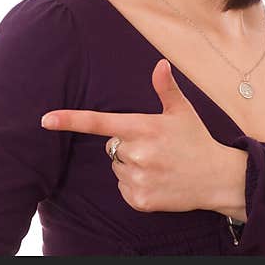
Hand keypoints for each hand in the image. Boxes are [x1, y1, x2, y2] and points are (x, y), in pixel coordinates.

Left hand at [41, 59, 245, 215]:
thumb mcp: (182, 112)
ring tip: (159, 164)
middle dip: (126, 145)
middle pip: (111, 146)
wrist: (219, 179)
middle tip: (155, 147)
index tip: (45, 119)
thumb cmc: (196, 141)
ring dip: (130, 165)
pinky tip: (157, 180)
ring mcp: (138, 178)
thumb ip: (166, 88)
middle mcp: (137, 154)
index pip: (99, 122)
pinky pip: (122, 187)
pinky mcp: (139, 200)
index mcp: (143, 128)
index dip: (69, 120)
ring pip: (116, 167)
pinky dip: (134, 185)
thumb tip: (161, 64)